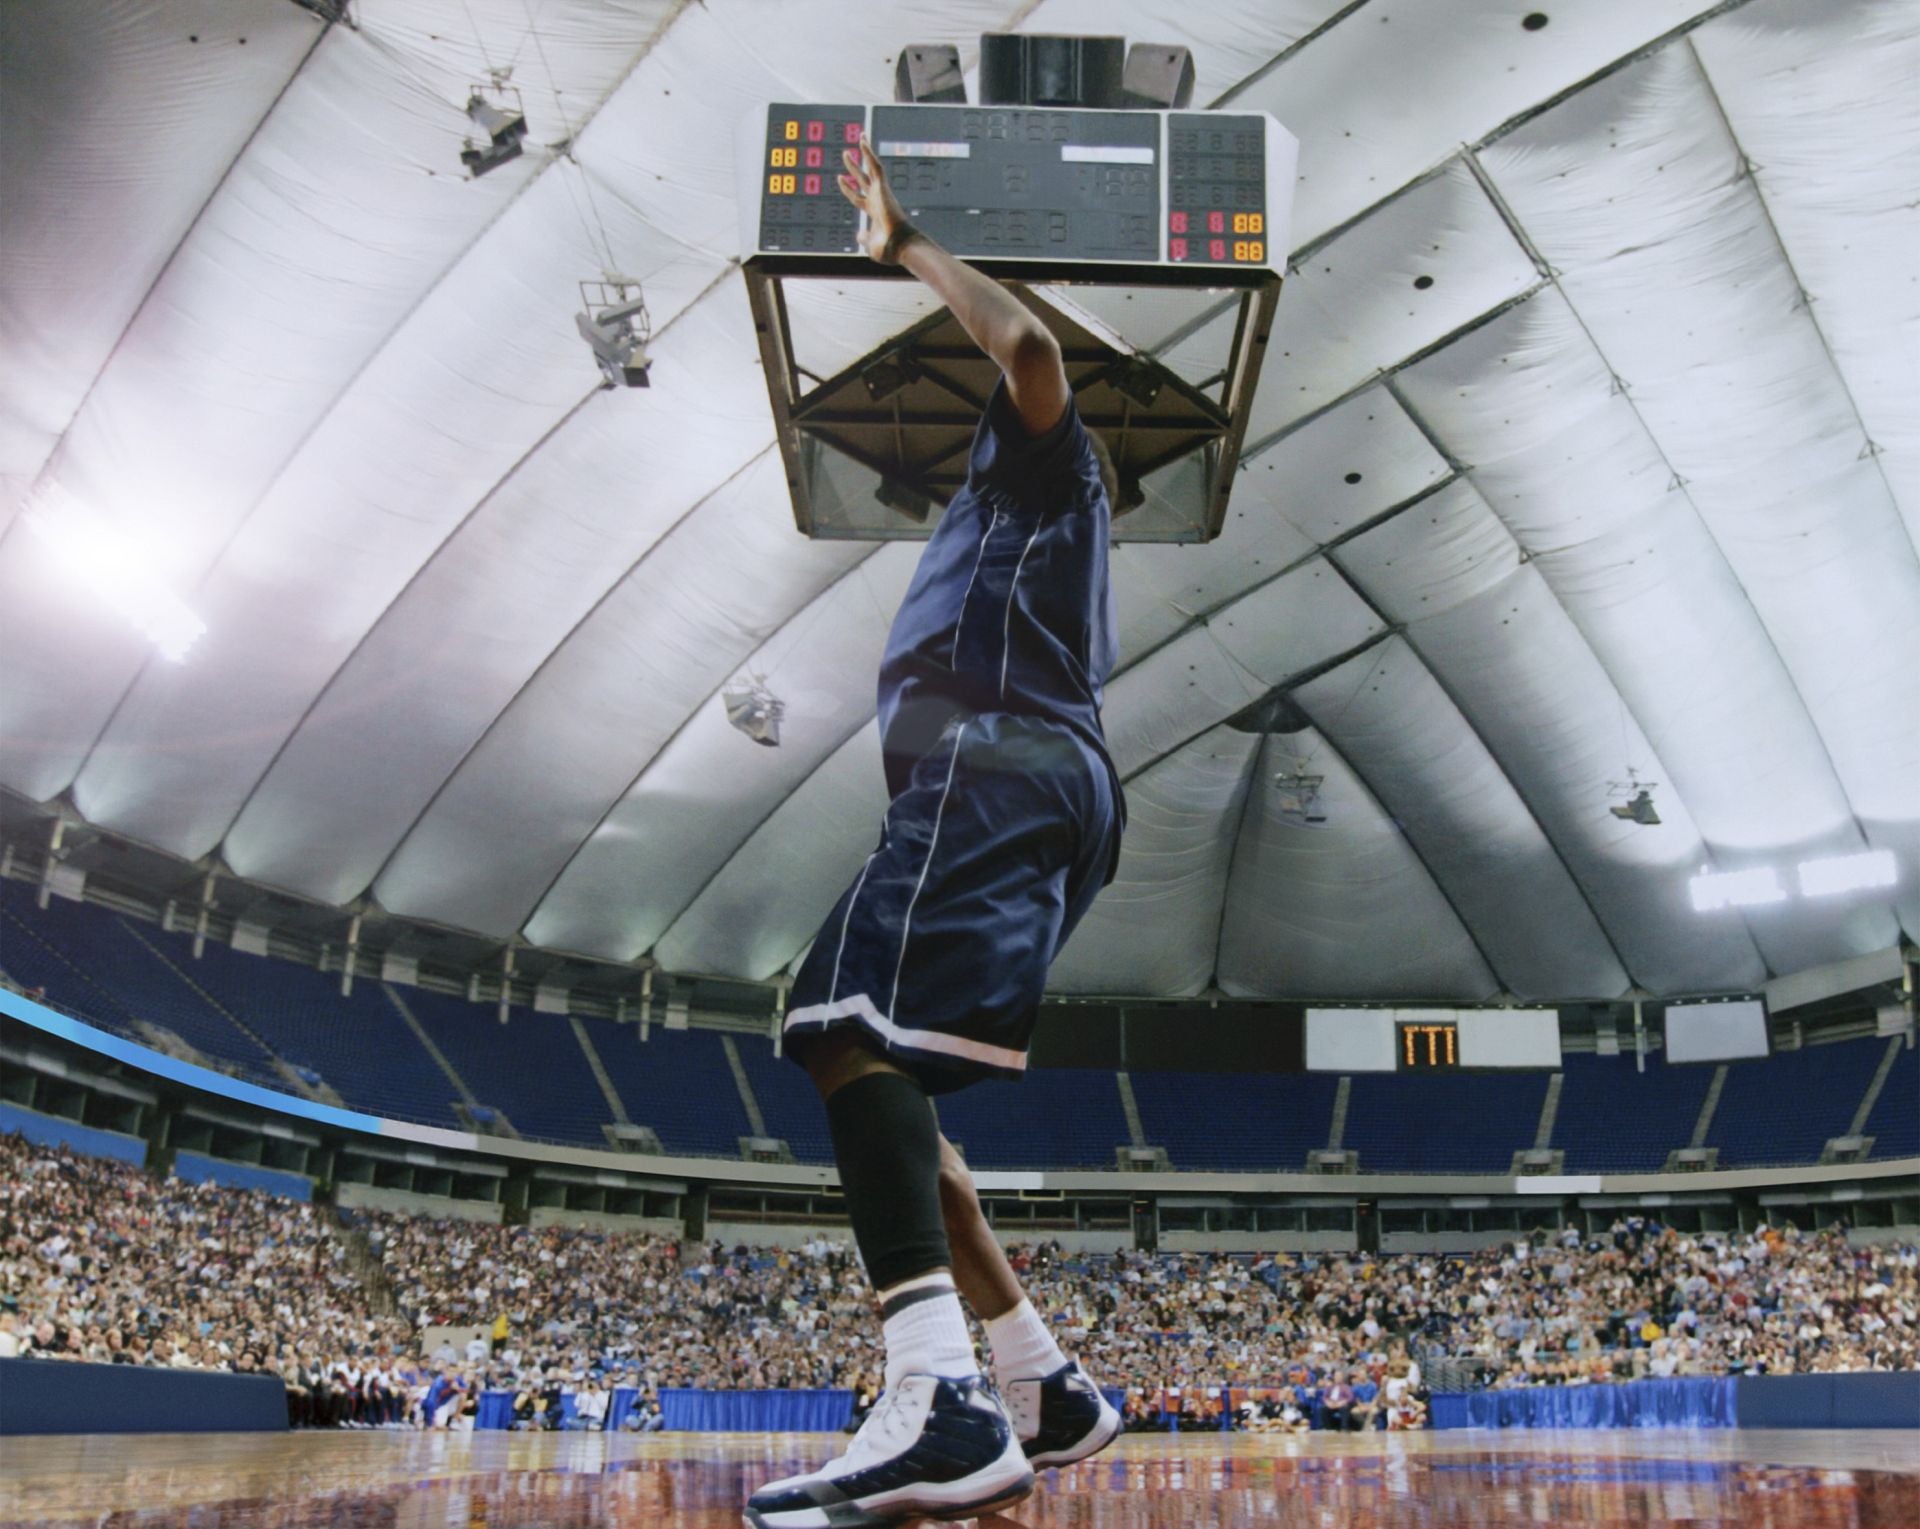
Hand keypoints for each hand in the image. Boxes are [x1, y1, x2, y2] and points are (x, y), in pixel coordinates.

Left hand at [837, 136, 913, 263]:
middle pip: (863, 178)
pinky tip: (863, 141)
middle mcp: (877, 199)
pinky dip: (869, 153)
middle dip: (854, 167)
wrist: (899, 246)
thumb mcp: (870, 245)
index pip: (857, 196)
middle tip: (847, 154)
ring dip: (864, 153)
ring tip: (859, 137)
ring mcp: (880, 193)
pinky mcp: (883, 188)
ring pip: (871, 168)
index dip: (848, 188)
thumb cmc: (889, 249)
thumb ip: (863, 238)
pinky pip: (875, 166)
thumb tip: (859, 235)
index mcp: (873, 211)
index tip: (840, 178)